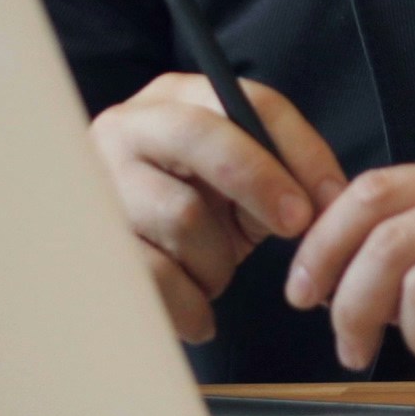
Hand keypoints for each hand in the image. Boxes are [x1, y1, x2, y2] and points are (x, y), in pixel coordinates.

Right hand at [92, 74, 351, 342]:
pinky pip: (153, 274)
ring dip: (218, 259)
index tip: (329, 198)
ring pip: (182, 214)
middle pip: (200, 138)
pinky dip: (191, 303)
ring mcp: (99, 184)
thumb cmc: (190, 213)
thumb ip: (282, 178)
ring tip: (215, 275)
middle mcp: (128, 128)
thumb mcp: (237, 185)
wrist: (116, 263)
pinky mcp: (84, 243)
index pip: (250, 102)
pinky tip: (200, 317)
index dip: (299, 149)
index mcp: (177, 98)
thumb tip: (330, 202)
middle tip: (295, 226)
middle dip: (260, 183)